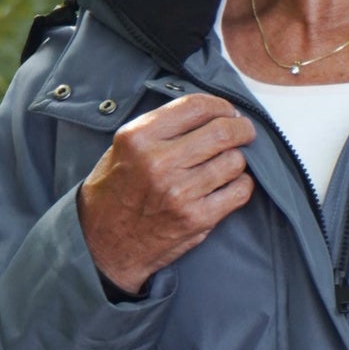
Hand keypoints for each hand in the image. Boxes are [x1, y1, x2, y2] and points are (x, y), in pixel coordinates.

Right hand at [77, 94, 255, 294]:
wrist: (104, 244)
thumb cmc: (115, 192)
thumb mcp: (122, 148)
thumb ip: (160, 127)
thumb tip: (208, 113)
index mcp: (138, 138)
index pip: (195, 107)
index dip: (221, 105)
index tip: (228, 111)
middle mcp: (159, 163)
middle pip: (222, 132)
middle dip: (242, 128)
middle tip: (245, 131)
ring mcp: (180, 192)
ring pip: (235, 161)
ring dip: (238, 160)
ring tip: (228, 163)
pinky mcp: (197, 218)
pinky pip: (239, 191)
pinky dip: (241, 184)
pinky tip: (230, 184)